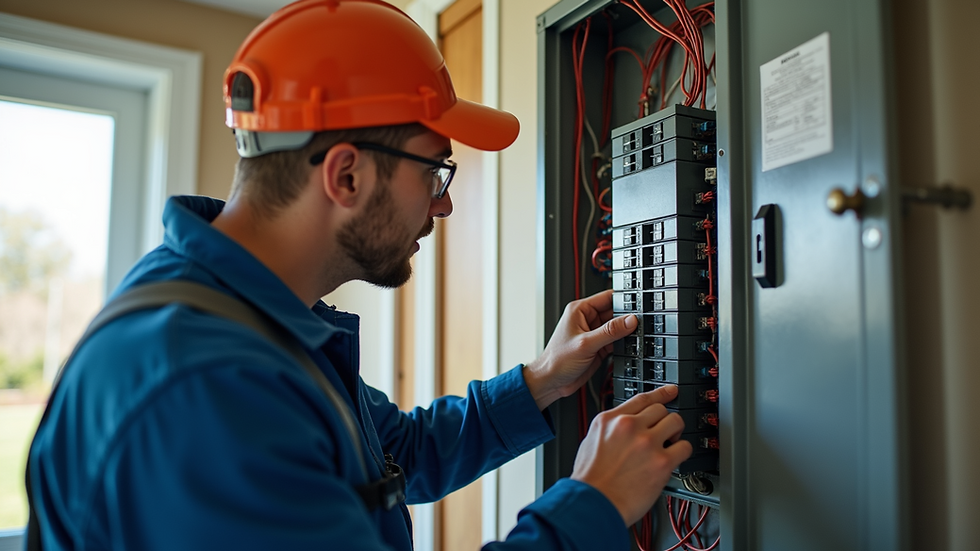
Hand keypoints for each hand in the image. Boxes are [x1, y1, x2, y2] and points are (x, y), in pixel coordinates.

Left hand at [523, 290, 636, 409]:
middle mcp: (587, 320)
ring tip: (639, 334)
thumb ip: (609, 332)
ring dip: (627, 332)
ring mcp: (594, 334)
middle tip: (643, 322)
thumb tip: (629, 320)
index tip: (639, 303)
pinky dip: (624, 343)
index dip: (623, 299)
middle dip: (628, 317)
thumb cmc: (557, 360)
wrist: (552, 382)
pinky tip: (631, 345)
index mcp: (579, 311)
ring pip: (617, 328)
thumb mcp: (585, 343)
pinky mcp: (599, 347)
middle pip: (615, 312)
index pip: (606, 297)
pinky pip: (616, 341)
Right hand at [570, 386, 692, 525]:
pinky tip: (675, 458)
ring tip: (670, 443)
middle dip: (664, 420)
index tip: (670, 391)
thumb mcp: (591, 441)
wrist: (594, 503)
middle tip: (663, 432)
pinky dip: (683, 451)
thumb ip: (610, 429)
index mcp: (609, 420)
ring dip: (675, 432)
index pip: (641, 398)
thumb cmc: (590, 479)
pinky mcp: (662, 462)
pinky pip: (685, 447)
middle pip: (660, 409)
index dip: (660, 393)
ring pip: (676, 422)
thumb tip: (624, 426)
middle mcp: (629, 427)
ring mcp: (647, 443)